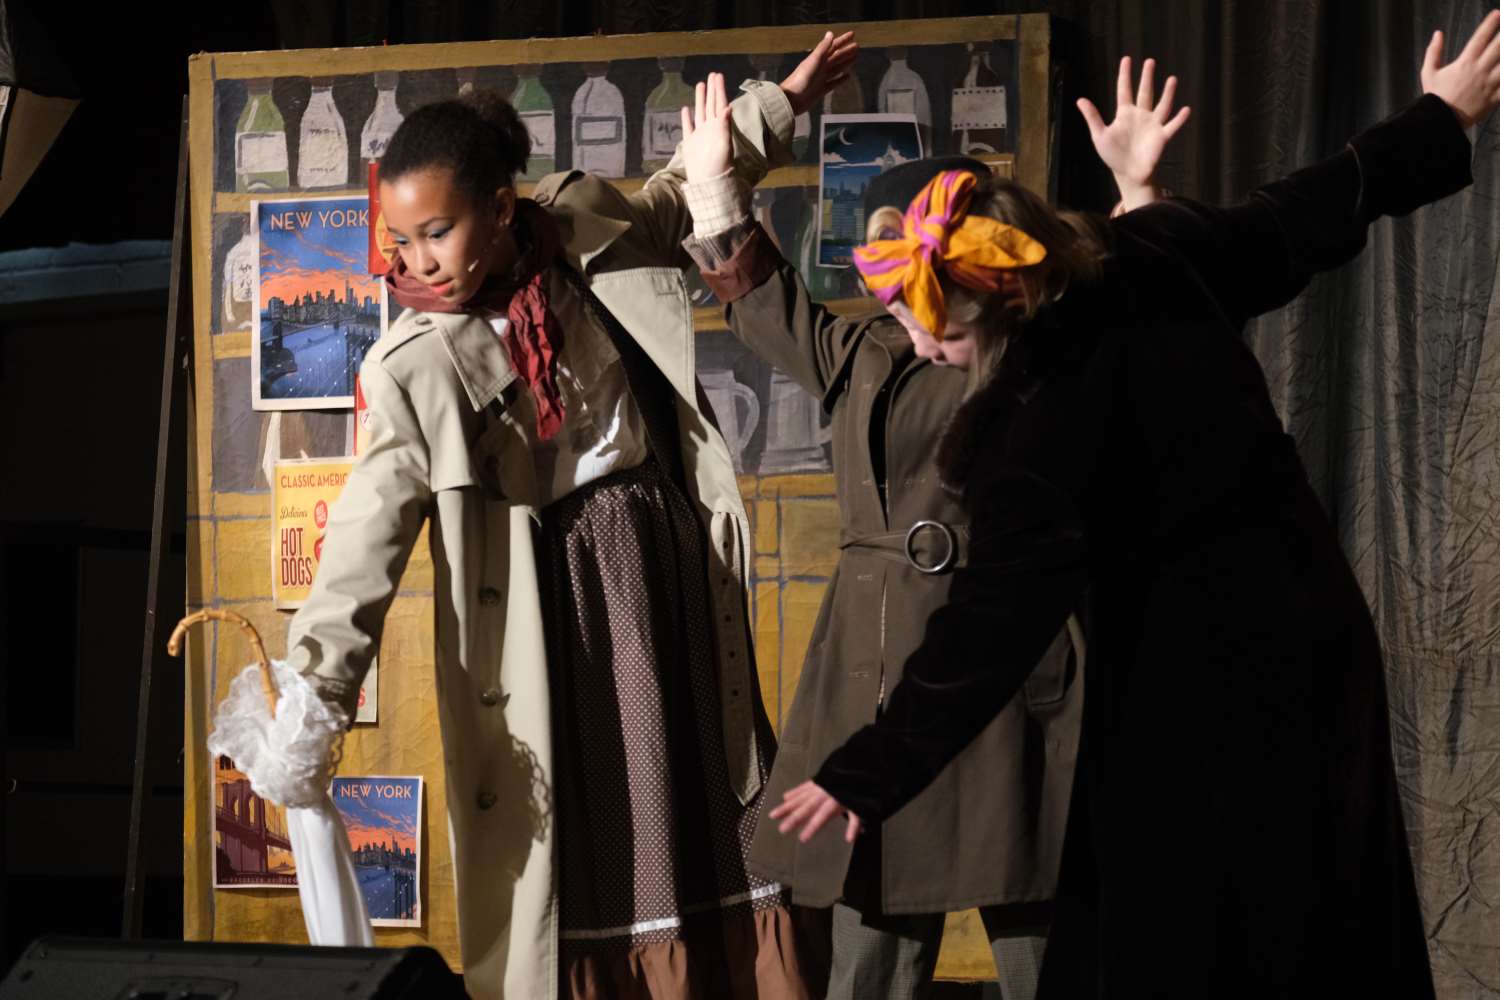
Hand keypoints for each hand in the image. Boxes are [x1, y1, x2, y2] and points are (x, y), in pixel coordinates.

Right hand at [680, 72, 732, 183]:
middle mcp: (710, 129)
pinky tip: (686, 109)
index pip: (719, 104)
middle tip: (713, 74)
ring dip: (701, 99)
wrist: (708, 183)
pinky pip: (688, 127)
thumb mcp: (723, 144)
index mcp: (719, 127)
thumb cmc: (719, 166)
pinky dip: (687, 118)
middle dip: (712, 90)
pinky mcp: (690, 144)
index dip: (719, 90)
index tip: (718, 76)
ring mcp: (700, 136)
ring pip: (700, 112)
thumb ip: (724, 125)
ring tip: (701, 85)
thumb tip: (727, 107)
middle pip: (711, 105)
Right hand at [767, 779, 863, 842]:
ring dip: (786, 807)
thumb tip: (850, 839)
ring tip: (774, 814)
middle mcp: (822, 796)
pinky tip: (785, 798)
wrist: (855, 767)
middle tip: (782, 829)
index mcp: (833, 804)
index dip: (811, 829)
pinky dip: (793, 793)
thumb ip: (854, 825)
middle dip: (792, 820)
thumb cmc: (856, 790)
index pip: (820, 819)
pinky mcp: (816, 781)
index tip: (802, 838)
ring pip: (798, 798)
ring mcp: (817, 787)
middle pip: (805, 809)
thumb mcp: (859, 808)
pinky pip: (802, 788)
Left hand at [779, 30, 859, 116]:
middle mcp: (820, 67)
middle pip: (836, 56)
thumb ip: (822, 48)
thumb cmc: (800, 79)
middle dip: (846, 51)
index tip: (853, 34)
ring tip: (855, 57)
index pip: (832, 46)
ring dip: (845, 62)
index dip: (842, 40)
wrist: (792, 99)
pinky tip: (848, 76)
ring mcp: (821, 78)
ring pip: (836, 68)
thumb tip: (830, 33)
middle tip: (857, 46)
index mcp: (817, 59)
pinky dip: (841, 79)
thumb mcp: (813, 61)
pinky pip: (834, 82)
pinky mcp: (822, 90)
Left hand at [1077, 57, 1189, 211]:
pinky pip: (1172, 126)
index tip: (1126, 59)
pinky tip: (1186, 110)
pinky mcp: (1161, 137)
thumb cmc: (1113, 155)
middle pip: (1145, 92)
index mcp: (1125, 114)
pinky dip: (1179, 119)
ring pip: (1162, 105)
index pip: (1124, 90)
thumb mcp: (1100, 135)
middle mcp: (1141, 116)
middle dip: (1146, 77)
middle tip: (1149, 61)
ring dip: (1168, 93)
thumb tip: (1080, 100)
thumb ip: (1092, 117)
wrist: (1128, 174)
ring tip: (1172, 79)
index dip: (1124, 75)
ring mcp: (1152, 125)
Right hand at [1422, 10, 1499, 127]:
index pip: (1480, 38)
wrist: (1440, 122)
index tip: (1497, 14)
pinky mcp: (1494, 97)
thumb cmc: (1435, 97)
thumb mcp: (1428, 73)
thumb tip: (1438, 34)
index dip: (1490, 24)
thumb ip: (1433, 52)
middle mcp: (1479, 70)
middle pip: (1499, 47)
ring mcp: (1489, 83)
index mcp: (1464, 63)